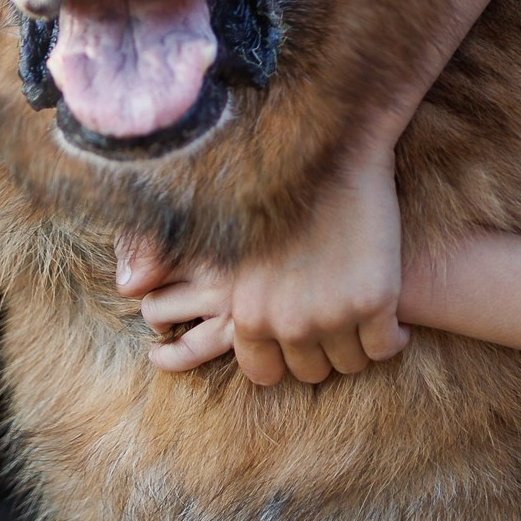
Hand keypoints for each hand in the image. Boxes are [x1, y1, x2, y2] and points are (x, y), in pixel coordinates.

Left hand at [121, 143, 408, 385]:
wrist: (337, 147)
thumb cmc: (272, 182)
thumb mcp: (209, 226)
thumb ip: (167, 262)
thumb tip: (127, 287)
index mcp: (241, 308)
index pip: (260, 371)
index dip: (280, 360)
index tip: (295, 344)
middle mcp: (283, 322)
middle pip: (308, 372)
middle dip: (320, 356)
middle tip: (335, 334)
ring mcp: (331, 316)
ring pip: (348, 364)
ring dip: (355, 351)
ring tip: (363, 330)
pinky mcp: (376, 303)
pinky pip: (386, 347)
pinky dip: (391, 339)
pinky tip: (393, 326)